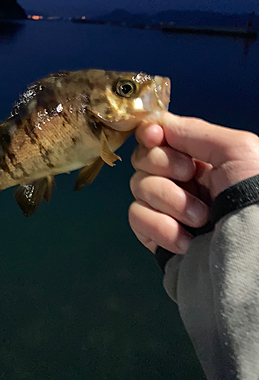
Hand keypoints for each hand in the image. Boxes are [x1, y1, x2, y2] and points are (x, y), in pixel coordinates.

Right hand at [128, 113, 258, 254]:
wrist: (251, 260)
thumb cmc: (254, 197)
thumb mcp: (238, 150)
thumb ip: (194, 130)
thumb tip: (157, 123)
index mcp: (202, 158)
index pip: (160, 135)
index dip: (151, 133)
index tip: (154, 137)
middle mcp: (181, 180)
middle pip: (144, 158)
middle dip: (163, 166)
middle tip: (189, 178)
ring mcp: (166, 208)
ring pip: (139, 186)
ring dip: (169, 200)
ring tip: (200, 219)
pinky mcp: (155, 235)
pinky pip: (137, 216)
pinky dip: (159, 227)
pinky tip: (186, 240)